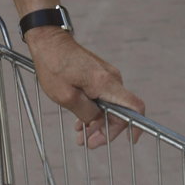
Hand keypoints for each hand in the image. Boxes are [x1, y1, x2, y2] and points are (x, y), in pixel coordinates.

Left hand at [25, 28, 144, 147]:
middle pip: (120, 111)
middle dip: (106, 131)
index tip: (130, 140)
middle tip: (88, 143)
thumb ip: (86, 112)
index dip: (136, 125)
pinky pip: (102, 97)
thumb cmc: (53, 64)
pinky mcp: (98, 74)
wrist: (48, 40)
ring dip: (97, 122)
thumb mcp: (65, 96)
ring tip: (80, 136)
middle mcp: (111, 78)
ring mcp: (106, 76)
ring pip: (110, 106)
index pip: (134, 107)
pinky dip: (94, 111)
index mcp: (106, 83)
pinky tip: (80, 122)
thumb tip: (98, 122)